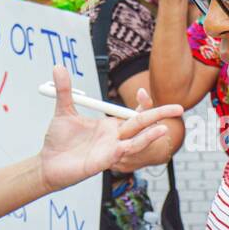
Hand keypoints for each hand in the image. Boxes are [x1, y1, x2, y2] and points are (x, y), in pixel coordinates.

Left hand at [38, 66, 182, 190]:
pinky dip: (133, 145)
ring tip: (165, 128)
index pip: (133, 113)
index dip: (142, 103)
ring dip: (151, 135)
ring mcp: (112, 150)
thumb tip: (59, 67)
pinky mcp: (106, 160)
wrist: (48, 163)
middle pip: (142, 124)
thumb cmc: (58, 141)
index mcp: (109, 125)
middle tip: (180, 107)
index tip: (143, 91)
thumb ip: (64, 90)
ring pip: (137, 141)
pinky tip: (138, 141)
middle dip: (161, 114)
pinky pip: (124, 152)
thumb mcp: (63, 111)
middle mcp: (115, 137)